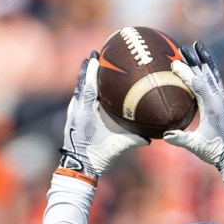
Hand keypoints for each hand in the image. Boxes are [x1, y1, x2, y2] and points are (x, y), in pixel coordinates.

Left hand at [57, 56, 141, 183]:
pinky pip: (78, 100)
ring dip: (85, 79)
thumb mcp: (116, 147)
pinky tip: (89, 89)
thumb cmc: (96, 157)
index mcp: (86, 113)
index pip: (89, 87)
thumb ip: (132, 140)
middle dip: (87, 69)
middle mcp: (77, 110)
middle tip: (93, 54)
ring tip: (91, 66)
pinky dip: (84, 90)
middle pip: (81, 84)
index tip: (95, 57)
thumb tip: (150, 136)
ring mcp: (73, 114)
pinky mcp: (73, 119)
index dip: (92, 72)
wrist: (78, 169)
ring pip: (79, 91)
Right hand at [162, 42, 223, 169]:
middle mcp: (219, 99)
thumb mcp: (197, 146)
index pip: (198, 85)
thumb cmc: (214, 151)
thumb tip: (166, 135)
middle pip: (205, 74)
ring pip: (212, 74)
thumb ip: (182, 140)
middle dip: (193, 61)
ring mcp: (222, 98)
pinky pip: (216, 79)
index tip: (175, 65)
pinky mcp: (223, 100)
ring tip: (198, 45)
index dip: (187, 74)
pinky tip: (205, 62)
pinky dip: (210, 68)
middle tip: (182, 48)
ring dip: (204, 59)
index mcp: (212, 108)